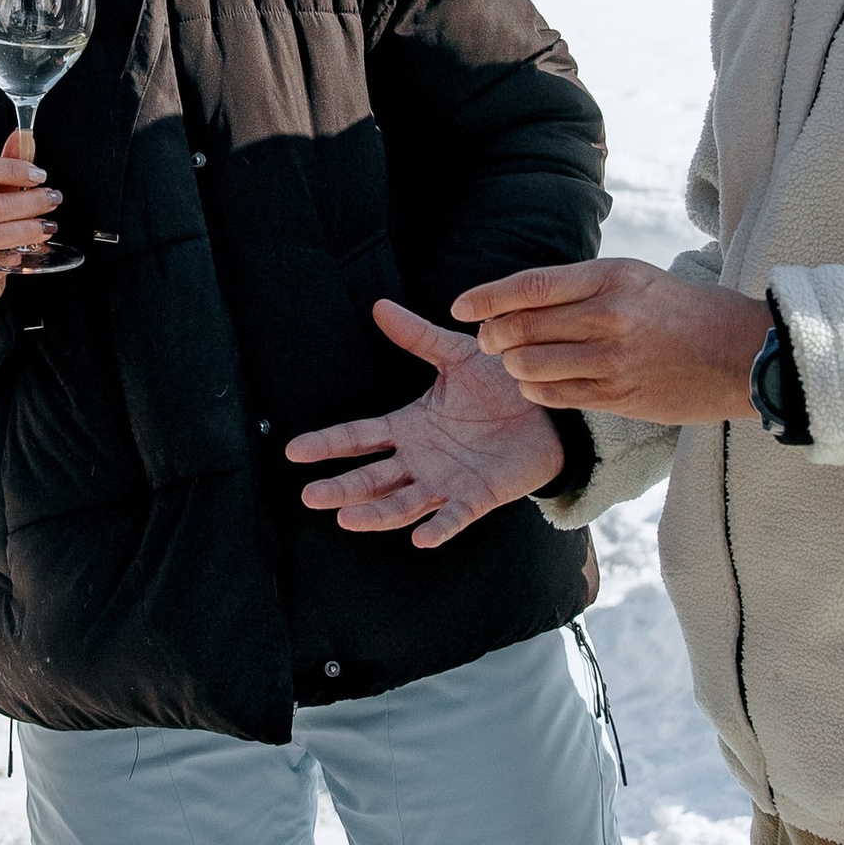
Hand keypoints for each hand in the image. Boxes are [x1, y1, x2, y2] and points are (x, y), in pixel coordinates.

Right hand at [286, 299, 567, 546]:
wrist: (550, 409)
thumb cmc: (500, 384)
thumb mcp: (457, 355)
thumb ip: (418, 336)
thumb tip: (379, 305)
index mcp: (408, 427)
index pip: (358, 437)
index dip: (327, 444)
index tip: (293, 451)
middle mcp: (419, 460)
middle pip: (370, 478)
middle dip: (340, 488)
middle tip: (309, 496)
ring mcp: (445, 482)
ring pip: (401, 503)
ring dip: (375, 514)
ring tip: (346, 519)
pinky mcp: (476, 498)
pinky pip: (454, 518)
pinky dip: (438, 528)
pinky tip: (421, 538)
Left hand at [452, 257, 771, 421]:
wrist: (741, 354)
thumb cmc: (684, 311)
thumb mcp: (636, 278)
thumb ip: (582, 285)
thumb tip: (523, 296)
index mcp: (611, 277)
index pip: (530, 286)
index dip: (486, 297)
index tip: (461, 306)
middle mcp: (609, 316)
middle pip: (521, 327)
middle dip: (492, 335)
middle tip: (486, 339)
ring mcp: (613, 359)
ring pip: (530, 365)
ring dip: (512, 366)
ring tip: (514, 362)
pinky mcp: (619, 395)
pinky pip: (555, 396)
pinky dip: (535, 390)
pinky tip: (536, 384)